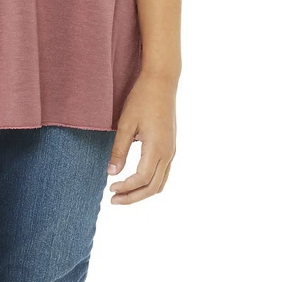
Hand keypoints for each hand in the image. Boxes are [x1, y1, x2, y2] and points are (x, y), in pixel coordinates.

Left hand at [106, 69, 176, 203]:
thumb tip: (111, 173)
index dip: (126, 188)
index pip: (142, 179)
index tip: (109, 188)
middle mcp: (168, 152)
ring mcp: (172, 150)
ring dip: (142, 192)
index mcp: (157, 147)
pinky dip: (150, 182)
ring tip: (123, 193)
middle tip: (114, 200)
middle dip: (134, 197)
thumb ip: (119, 149)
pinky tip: (135, 180)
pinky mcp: (171, 146)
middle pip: (153, 187)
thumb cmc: (142, 99)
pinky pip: (163, 173)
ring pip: (160, 183)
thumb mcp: (126, 123)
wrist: (162, 81)